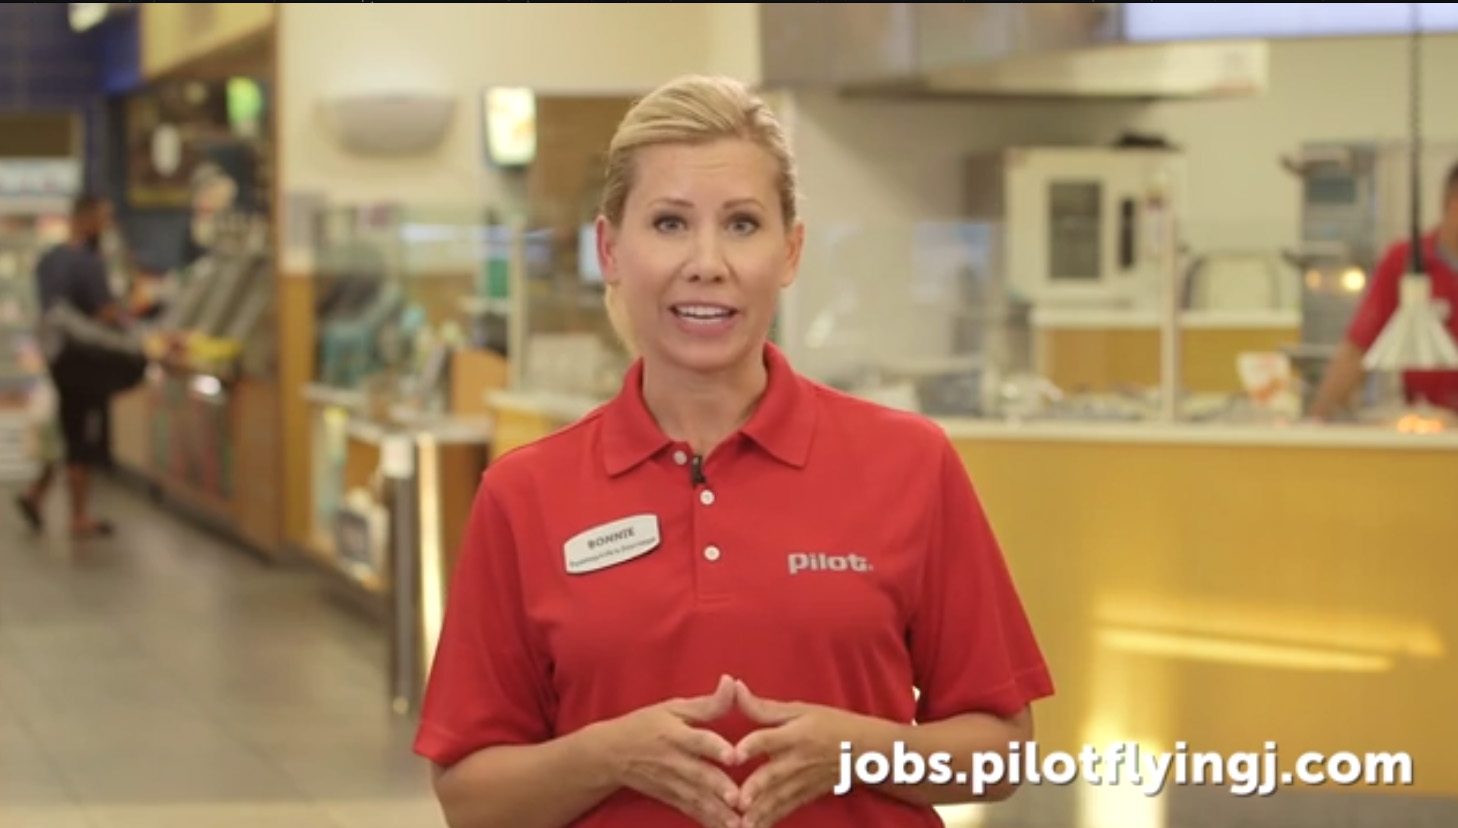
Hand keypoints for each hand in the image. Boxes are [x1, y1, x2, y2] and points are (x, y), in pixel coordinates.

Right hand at [594, 674, 743, 827]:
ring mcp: (672, 783)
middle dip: (718, 788)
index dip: (714, 747)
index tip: (732, 755)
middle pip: (698, 775)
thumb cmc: (646, 725)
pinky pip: (692, 812)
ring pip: (697, 799)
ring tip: (737, 824)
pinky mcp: (671, 799)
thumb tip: (731, 681)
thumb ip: (707, 702)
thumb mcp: (673, 708)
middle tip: (739, 799)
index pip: (697, 740)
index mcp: (676, 734)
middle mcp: (674, 761)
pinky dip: (708, 822)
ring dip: (717, 812)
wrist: (611, 754)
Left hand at [732, 680, 874, 827]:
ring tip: (742, 825)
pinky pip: (786, 810)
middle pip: (774, 774)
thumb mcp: (801, 710)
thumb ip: (764, 706)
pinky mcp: (806, 796)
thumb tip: (734, 686)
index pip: (770, 738)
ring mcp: (803, 781)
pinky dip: (771, 821)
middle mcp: (798, 760)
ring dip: (760, 812)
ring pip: (778, 798)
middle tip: (738, 801)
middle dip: (756, 788)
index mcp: (795, 734)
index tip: (734, 755)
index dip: (752, 745)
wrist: (867, 751)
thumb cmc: (831, 724)